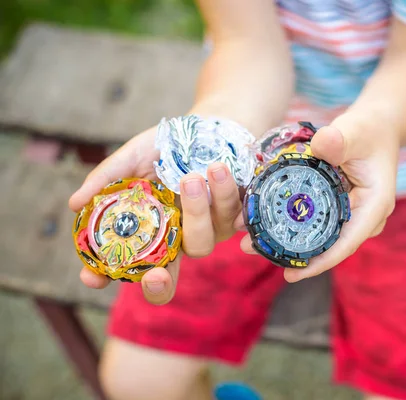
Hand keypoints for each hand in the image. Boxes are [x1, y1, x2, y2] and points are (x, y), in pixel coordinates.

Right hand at [69, 126, 242, 303]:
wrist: (208, 129)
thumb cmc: (164, 149)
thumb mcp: (131, 158)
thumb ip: (106, 179)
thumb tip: (75, 203)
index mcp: (146, 233)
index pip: (123, 266)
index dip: (106, 277)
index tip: (92, 277)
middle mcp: (176, 240)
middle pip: (167, 279)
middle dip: (159, 284)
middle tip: (154, 276)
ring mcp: (206, 232)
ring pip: (201, 243)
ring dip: (195, 213)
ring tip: (192, 177)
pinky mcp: (234, 218)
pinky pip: (233, 218)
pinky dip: (226, 196)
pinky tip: (218, 170)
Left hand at [239, 112, 399, 281]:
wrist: (377, 127)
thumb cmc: (370, 129)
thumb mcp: (356, 130)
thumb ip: (340, 138)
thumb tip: (322, 144)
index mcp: (373, 207)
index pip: (345, 243)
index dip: (318, 262)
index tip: (289, 275)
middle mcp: (363, 218)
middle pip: (326, 245)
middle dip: (290, 252)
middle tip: (249, 248)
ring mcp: (350, 216)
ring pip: (317, 236)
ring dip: (285, 238)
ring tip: (248, 238)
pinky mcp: (337, 209)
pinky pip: (313, 222)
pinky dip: (290, 223)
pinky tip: (262, 220)